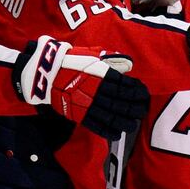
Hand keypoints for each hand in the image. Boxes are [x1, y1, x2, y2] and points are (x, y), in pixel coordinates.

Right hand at [13, 37, 149, 137]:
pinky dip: (108, 131)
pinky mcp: (79, 114)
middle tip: (142, 110)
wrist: (45, 72)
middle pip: (123, 103)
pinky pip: (97, 125)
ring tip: (132, 124)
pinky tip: (117, 133)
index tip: (144, 94)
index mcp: (102, 75)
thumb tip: (129, 65)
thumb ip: (112, 60)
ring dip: (125, 122)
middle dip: (135, 108)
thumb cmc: (71, 61)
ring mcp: (88, 104)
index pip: (126, 86)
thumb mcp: (93, 54)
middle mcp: (98, 91)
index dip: (138, 92)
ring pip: (112, 117)